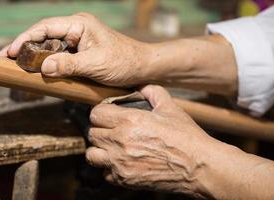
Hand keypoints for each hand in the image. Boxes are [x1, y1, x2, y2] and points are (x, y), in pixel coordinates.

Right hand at [0, 13, 150, 86]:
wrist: (141, 68)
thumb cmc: (124, 62)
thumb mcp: (96, 64)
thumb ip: (69, 65)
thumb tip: (42, 68)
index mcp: (80, 24)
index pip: (46, 27)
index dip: (26, 38)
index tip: (11, 51)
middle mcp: (76, 29)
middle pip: (44, 35)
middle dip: (26, 47)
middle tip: (7, 60)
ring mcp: (78, 41)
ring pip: (51, 47)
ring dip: (36, 57)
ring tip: (18, 67)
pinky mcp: (80, 53)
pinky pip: (60, 57)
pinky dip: (49, 64)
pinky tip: (40, 72)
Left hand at [86, 85, 219, 198]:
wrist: (199, 167)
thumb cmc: (186, 137)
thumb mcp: (170, 108)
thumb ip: (152, 92)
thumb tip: (141, 86)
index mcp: (129, 120)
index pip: (96, 113)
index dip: (101, 112)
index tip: (108, 114)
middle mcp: (120, 141)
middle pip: (92, 132)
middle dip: (101, 129)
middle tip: (112, 130)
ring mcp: (120, 163)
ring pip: (92, 154)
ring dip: (100, 149)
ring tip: (112, 147)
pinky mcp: (124, 180)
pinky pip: (105, 173)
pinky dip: (110, 168)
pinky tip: (122, 162)